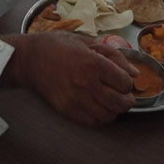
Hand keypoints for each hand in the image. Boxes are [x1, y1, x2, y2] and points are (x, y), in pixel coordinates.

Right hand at [0, 32, 136, 125]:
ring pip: (108, 115)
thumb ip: (113, 56)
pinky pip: (92, 122)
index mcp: (93, 63)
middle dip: (127, 100)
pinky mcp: (67, 110)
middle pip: (120, 103)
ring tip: (111, 101)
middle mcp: (86, 84)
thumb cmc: (57, 45)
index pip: (125, 82)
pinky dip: (100, 117)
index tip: (124, 79)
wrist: (30, 59)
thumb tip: (134, 73)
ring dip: (114, 110)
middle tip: (124, 95)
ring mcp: (76, 100)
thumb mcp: (86, 42)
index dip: (128, 82)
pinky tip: (98, 106)